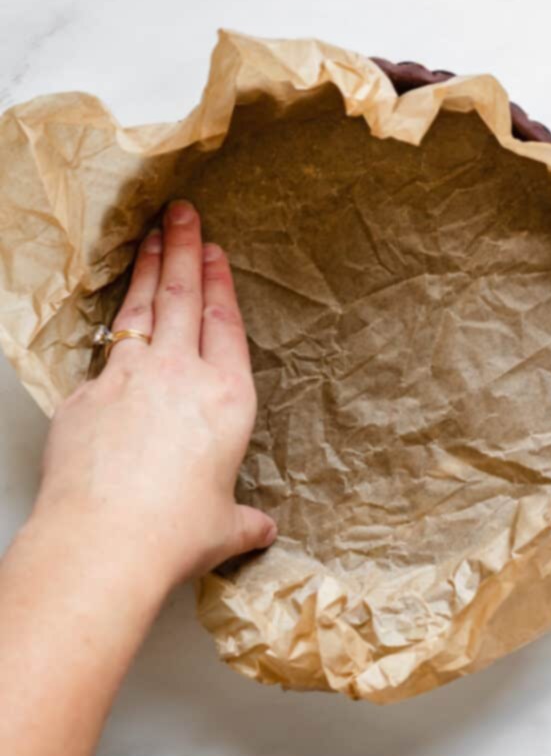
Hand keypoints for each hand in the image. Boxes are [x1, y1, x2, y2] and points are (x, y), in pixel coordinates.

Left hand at [36, 200, 275, 590]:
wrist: (105, 542)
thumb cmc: (173, 533)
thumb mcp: (223, 527)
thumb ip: (243, 520)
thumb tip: (260, 530)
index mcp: (226, 398)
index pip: (225, 323)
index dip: (220, 282)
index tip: (214, 251)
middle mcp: (178, 375)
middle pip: (183, 298)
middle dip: (183, 249)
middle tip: (181, 213)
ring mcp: (127, 378)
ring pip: (140, 310)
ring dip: (147, 270)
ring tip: (149, 238)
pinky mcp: (85, 395)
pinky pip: (103, 356)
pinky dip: (111, 336)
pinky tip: (112, 330)